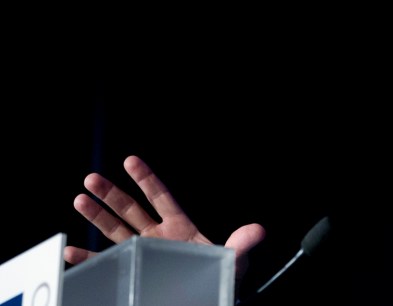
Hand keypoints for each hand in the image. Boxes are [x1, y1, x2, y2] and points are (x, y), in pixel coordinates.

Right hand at [64, 155, 264, 290]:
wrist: (209, 297)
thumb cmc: (222, 278)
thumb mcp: (233, 259)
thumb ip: (242, 244)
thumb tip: (258, 230)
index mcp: (180, 228)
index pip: (161, 197)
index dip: (147, 179)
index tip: (130, 160)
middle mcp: (159, 237)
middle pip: (131, 210)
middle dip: (111, 194)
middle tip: (91, 178)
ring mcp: (145, 254)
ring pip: (116, 231)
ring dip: (97, 217)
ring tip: (80, 200)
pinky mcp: (135, 273)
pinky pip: (108, 265)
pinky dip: (90, 260)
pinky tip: (73, 253)